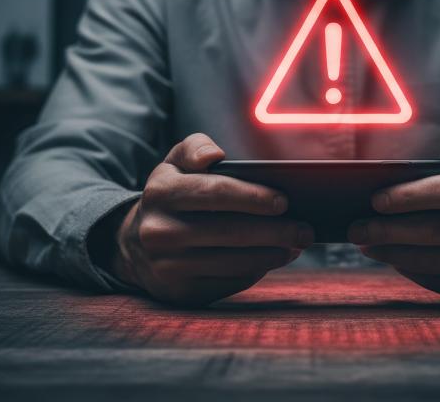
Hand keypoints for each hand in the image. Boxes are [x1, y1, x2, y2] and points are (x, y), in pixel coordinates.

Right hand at [110, 133, 313, 305]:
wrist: (134, 244)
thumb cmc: (171, 196)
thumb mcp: (174, 164)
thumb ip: (195, 148)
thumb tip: (215, 154)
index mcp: (161, 193)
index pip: (215, 192)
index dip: (253, 197)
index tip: (285, 201)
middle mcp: (159, 231)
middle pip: (229, 232)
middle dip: (274, 231)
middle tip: (305, 229)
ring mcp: (168, 266)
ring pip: (232, 262)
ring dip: (271, 254)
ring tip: (295, 245)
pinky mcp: (179, 292)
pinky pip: (227, 283)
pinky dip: (255, 271)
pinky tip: (272, 259)